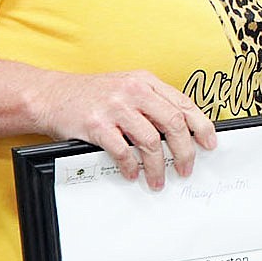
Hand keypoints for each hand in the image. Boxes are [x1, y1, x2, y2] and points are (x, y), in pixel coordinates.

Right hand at [36, 71, 217, 187]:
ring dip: (158, 166)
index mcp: (145, 81)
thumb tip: (181, 130)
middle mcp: (133, 90)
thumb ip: (152, 102)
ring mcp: (115, 107)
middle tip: (186, 168)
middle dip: (184, 151)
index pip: (183, 104)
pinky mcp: (97, 124)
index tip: (209, 143)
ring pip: (151, 141)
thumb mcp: (126, 87)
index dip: (201, 126)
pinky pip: (123, 151)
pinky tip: (132, 174)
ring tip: (158, 180)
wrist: (52, 95)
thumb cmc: (91, 95)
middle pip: (173, 123)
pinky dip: (131, 167)